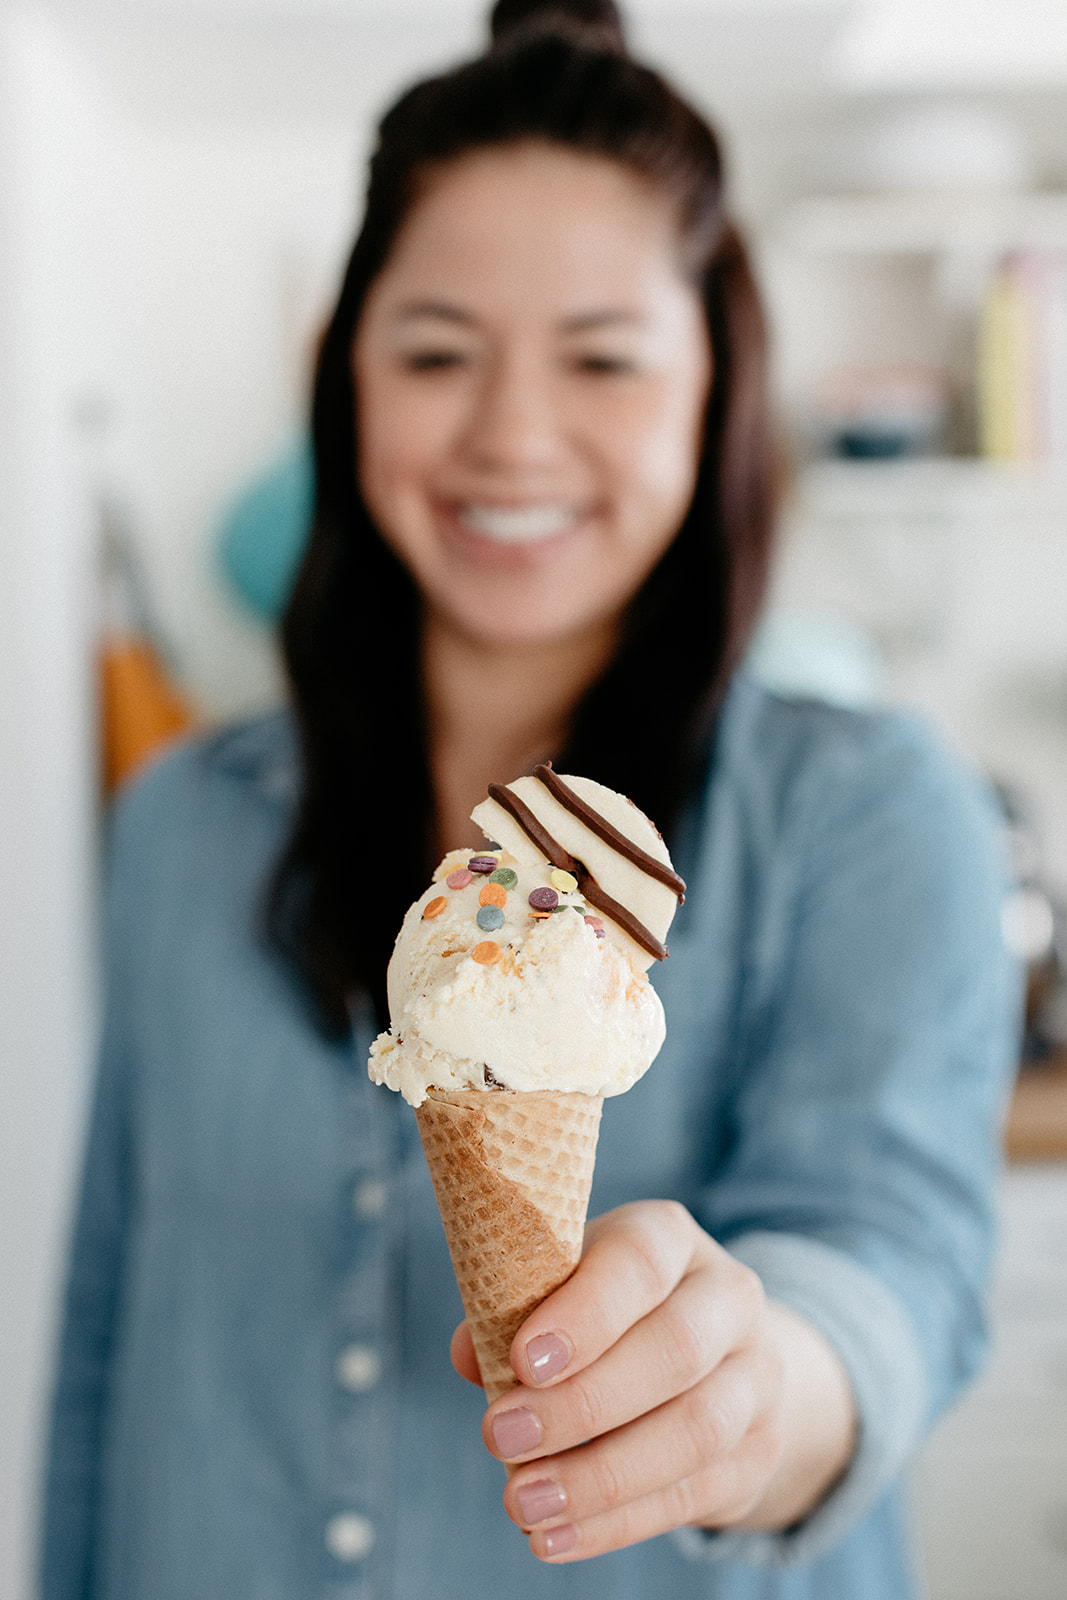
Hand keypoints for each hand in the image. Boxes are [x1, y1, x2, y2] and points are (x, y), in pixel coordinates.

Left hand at [450, 1200, 855, 1562]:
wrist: (715, 1354)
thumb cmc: (606, 1310)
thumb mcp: (564, 1286)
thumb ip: (514, 1309)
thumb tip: (468, 1353)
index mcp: (670, 1238)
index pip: (640, 1263)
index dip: (585, 1313)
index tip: (522, 1361)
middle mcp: (728, 1296)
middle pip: (675, 1350)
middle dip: (582, 1403)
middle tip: (500, 1437)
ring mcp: (755, 1375)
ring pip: (695, 1430)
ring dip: (600, 1477)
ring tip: (523, 1503)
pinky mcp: (757, 1451)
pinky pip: (693, 1494)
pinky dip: (618, 1523)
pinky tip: (556, 1538)